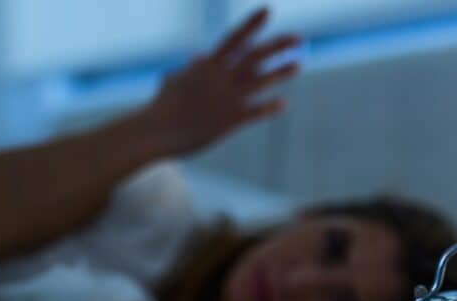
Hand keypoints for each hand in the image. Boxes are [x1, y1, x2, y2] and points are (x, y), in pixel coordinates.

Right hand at [143, 7, 300, 156]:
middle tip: (299, 37)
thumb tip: (198, 57)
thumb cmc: (162, 106)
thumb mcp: (174, 79)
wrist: (156, 131)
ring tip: (298, 63)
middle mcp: (221, 78)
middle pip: (255, 57)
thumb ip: (191, 68)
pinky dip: (269, 107)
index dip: (252, 24)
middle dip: (278, 46)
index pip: (234, 39)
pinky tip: (283, 103)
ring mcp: (227, 99)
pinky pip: (255, 112)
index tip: (268, 10)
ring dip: (281, 72)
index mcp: (208, 65)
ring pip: (261, 81)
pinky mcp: (230, 121)